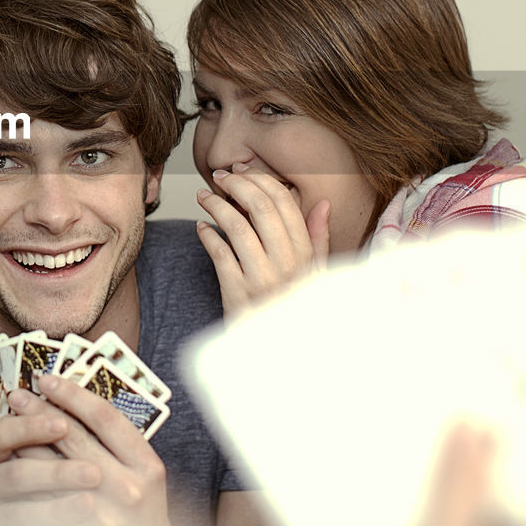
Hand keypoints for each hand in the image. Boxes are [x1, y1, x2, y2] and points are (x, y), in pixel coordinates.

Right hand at [0, 410, 101, 525]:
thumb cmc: (3, 495)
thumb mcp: (11, 463)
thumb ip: (34, 445)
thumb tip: (73, 419)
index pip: (1, 434)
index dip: (31, 427)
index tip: (64, 424)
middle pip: (12, 475)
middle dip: (55, 473)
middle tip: (94, 472)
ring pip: (12, 516)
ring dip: (53, 510)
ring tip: (88, 505)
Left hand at [12, 375, 173, 525]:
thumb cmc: (143, 511)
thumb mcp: (146, 472)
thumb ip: (119, 441)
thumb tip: (72, 400)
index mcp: (147, 467)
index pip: (105, 417)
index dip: (72, 394)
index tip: (47, 378)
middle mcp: (127, 490)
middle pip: (74, 438)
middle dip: (40, 411)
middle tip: (17, 394)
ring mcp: (103, 518)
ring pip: (51, 469)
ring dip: (24, 442)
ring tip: (6, 424)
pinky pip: (41, 503)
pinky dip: (23, 481)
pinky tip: (7, 465)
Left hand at [195, 162, 329, 318]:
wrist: (274, 353)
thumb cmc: (292, 309)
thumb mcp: (315, 276)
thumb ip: (318, 240)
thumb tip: (323, 205)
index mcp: (306, 255)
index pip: (286, 204)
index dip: (261, 180)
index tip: (243, 172)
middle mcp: (288, 265)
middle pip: (261, 208)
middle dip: (237, 185)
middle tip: (221, 177)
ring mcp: (262, 280)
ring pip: (237, 227)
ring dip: (217, 206)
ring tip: (205, 198)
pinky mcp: (238, 294)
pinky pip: (219, 255)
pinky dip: (207, 236)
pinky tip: (201, 228)